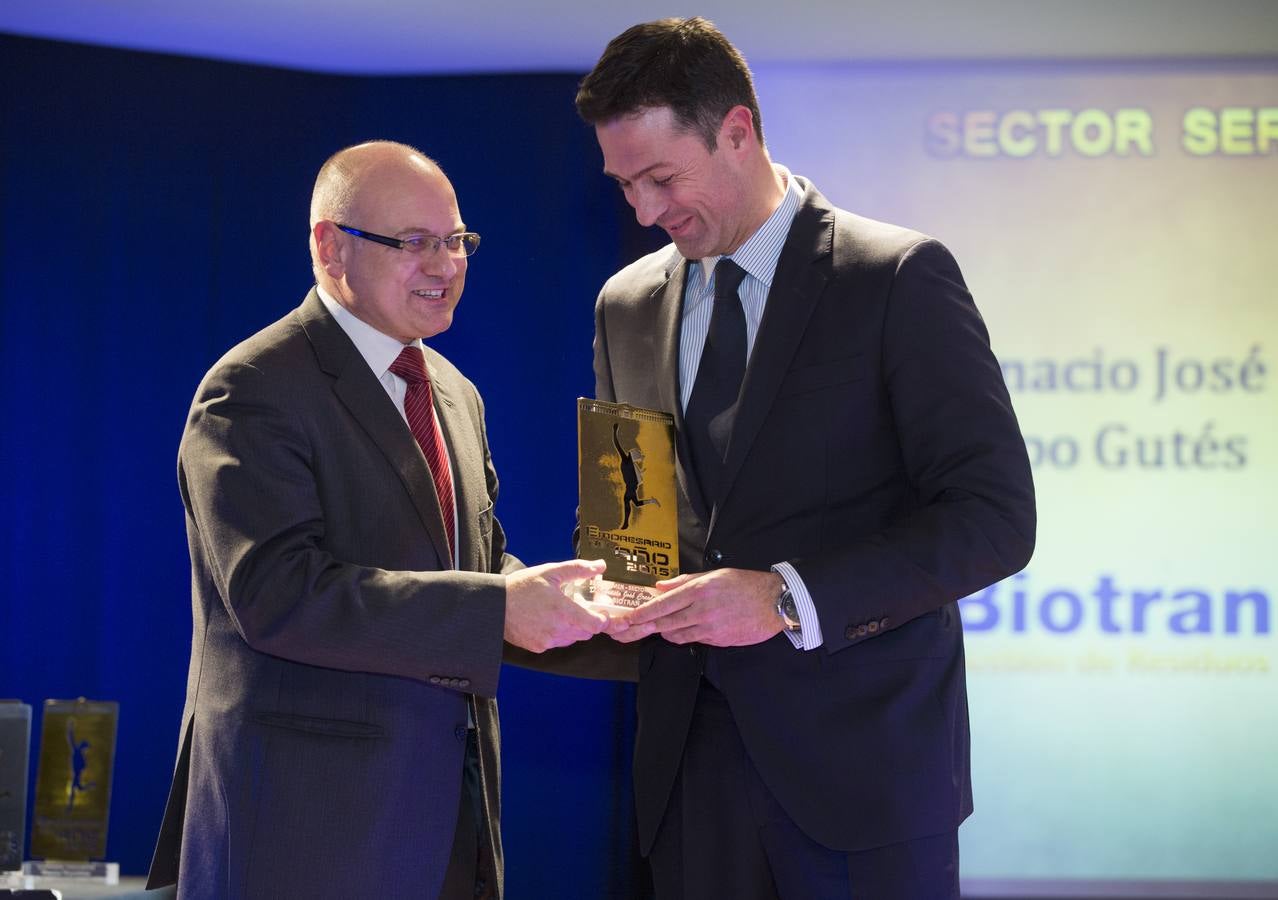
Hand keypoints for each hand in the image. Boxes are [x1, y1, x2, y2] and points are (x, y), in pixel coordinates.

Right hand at [504, 559, 607, 652]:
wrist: (495, 604)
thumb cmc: (521, 586)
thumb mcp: (550, 571)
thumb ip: (578, 569)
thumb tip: (600, 566)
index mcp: (563, 610)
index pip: (595, 625)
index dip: (603, 620)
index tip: (601, 612)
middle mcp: (557, 629)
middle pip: (586, 633)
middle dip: (588, 621)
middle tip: (579, 608)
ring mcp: (547, 640)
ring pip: (572, 639)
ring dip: (573, 628)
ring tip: (561, 612)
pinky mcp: (538, 647)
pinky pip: (557, 643)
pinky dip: (558, 634)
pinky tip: (548, 620)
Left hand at [605, 568, 784, 646]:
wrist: (774, 602)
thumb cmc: (745, 584)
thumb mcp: (714, 575)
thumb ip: (685, 581)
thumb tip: (660, 587)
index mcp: (699, 590)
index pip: (663, 604)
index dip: (642, 613)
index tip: (627, 619)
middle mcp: (701, 610)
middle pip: (664, 623)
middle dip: (643, 628)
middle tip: (626, 631)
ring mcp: (710, 628)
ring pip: (676, 635)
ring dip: (664, 631)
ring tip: (657, 627)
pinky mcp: (717, 641)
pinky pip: (693, 640)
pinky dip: (684, 635)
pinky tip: (682, 629)